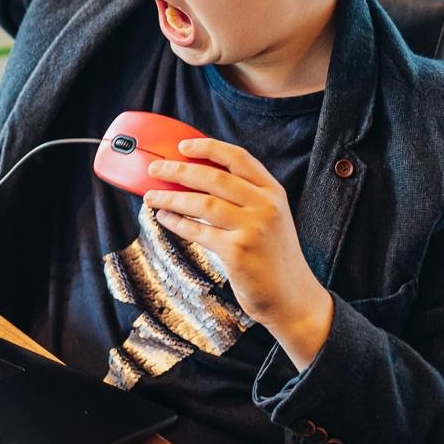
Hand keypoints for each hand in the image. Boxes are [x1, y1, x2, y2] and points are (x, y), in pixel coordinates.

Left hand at [143, 138, 334, 369]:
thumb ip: (244, 196)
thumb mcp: (269, 217)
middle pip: (213, 178)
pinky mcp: (238, 251)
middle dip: (178, 170)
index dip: (208, 148)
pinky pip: (198, 231)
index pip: (238, 158)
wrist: (292, 297)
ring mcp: (253, 228)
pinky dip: (177, 223)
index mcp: (273, 192)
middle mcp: (266, 206)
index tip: (182, 146)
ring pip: (202, 204)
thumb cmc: (273, 256)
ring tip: (151, 196)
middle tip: (154, 169)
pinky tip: (164, 219)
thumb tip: (194, 177)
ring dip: (171, 198)